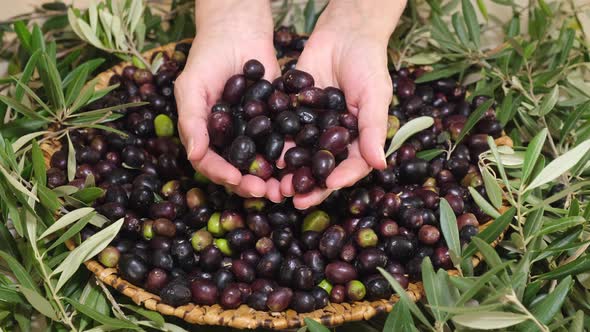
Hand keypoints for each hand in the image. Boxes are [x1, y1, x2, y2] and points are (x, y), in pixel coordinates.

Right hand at [175, 1, 282, 201]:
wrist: (239, 30)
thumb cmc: (208, 57)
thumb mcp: (192, 86)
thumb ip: (191, 120)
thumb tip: (193, 155)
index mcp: (205, 135)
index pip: (210, 163)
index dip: (222, 174)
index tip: (236, 179)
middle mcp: (229, 139)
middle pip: (237, 170)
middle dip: (249, 184)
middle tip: (265, 191)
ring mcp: (253, 133)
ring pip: (261, 163)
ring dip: (271, 178)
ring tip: (283, 188)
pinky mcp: (275, 123)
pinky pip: (280, 144)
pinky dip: (287, 157)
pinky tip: (296, 165)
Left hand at [280, 0, 405, 208]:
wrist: (343, 33)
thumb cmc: (368, 64)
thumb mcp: (375, 95)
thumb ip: (374, 129)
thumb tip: (380, 165)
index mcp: (357, 140)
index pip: (349, 168)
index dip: (338, 181)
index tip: (326, 188)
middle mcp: (332, 139)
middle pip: (320, 168)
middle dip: (307, 184)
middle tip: (292, 198)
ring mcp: (310, 128)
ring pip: (298, 156)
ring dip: (286, 172)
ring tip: (273, 184)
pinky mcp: (291, 113)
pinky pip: (281, 132)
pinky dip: (272, 145)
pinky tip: (260, 155)